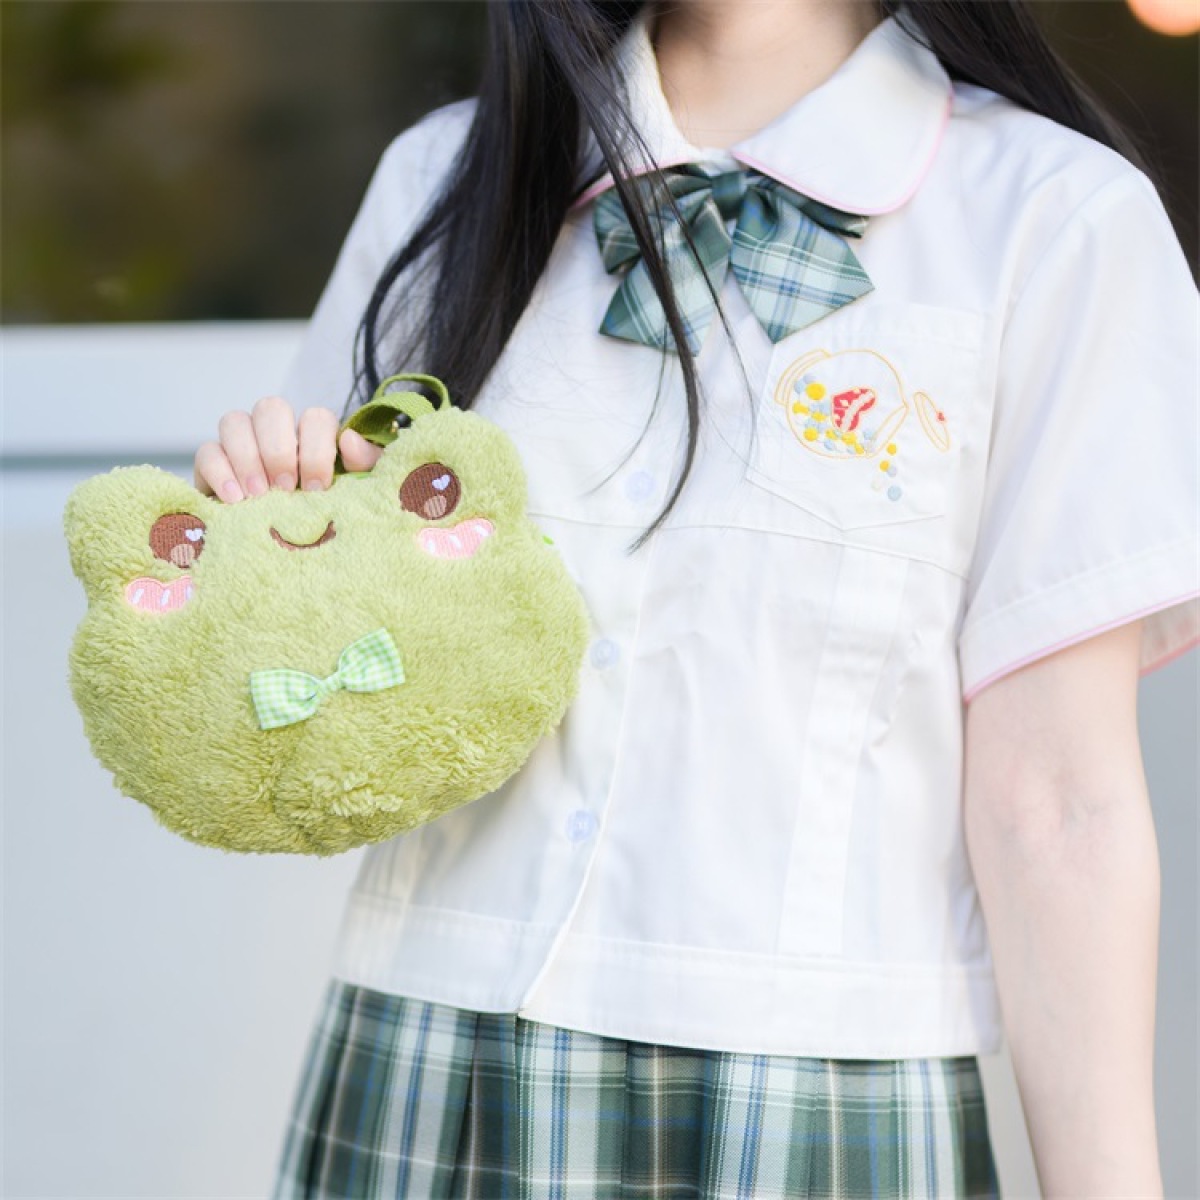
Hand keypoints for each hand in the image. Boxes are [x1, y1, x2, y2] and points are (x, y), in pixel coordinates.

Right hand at [193, 396, 384, 502]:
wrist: (292, 556)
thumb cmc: (328, 518)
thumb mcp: (357, 496)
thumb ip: (367, 466)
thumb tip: (350, 440)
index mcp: (314, 437)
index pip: (316, 417)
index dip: (316, 448)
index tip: (317, 487)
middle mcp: (277, 433)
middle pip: (270, 408)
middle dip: (278, 448)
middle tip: (285, 488)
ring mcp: (241, 445)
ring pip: (234, 421)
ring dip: (247, 457)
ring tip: (258, 495)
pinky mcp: (212, 465)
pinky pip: (206, 451)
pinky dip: (219, 472)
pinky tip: (235, 499)